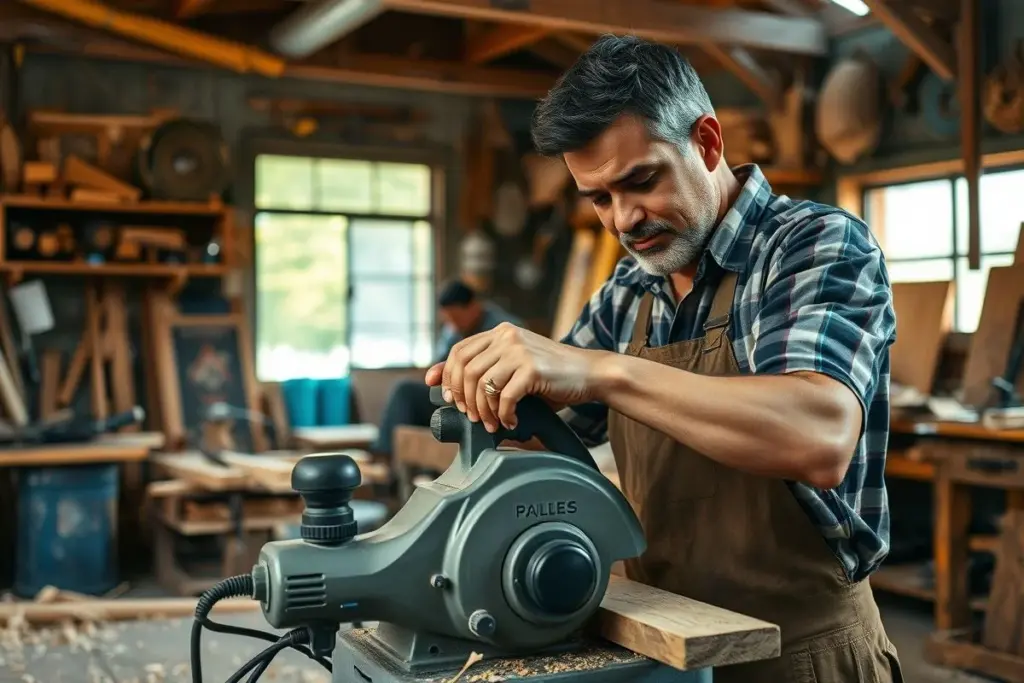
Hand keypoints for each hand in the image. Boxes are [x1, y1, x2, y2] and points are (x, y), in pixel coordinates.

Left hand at [424, 323, 607, 432]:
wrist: (591, 373)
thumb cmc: (552, 376)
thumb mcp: (515, 366)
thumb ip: (486, 370)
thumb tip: (439, 382)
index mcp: (501, 333)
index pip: (459, 350)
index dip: (447, 375)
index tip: (446, 397)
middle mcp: (507, 337)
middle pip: (465, 369)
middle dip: (463, 398)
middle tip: (472, 417)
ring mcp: (520, 351)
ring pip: (482, 384)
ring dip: (483, 410)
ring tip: (492, 423)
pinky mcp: (533, 368)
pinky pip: (505, 397)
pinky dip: (504, 414)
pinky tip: (511, 422)